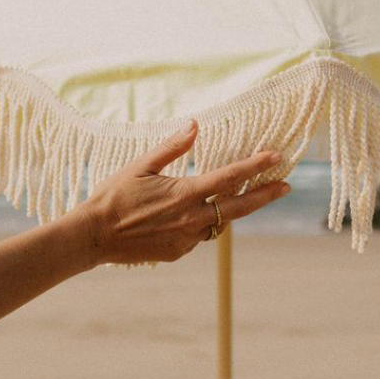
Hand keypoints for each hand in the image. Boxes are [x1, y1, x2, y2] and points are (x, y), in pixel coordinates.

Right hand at [79, 119, 289, 264]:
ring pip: (219, 224)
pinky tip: (191, 216)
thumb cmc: (114, 196)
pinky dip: (201, 224)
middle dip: (265, 195)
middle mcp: (191, 219)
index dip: (256, 166)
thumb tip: (194, 125)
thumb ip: (171, 147)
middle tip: (285, 185)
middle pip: (239, 207)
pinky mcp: (177, 253)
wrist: (94, 236)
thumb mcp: (140, 166)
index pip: (230, 178)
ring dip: (231, 211)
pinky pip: (198, 236)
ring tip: (241, 198)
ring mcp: (185, 239)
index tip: (276, 157)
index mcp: (184, 194)